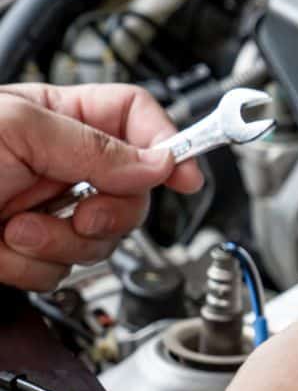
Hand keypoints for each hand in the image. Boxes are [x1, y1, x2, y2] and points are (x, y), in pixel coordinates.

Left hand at [0, 83, 202, 289]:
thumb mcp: (17, 129)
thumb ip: (93, 145)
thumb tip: (159, 162)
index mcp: (58, 119)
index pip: (136, 118)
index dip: (168, 143)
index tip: (185, 175)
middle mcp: (60, 164)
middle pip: (134, 191)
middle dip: (112, 212)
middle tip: (85, 215)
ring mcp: (48, 210)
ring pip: (104, 239)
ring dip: (62, 243)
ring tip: (18, 229)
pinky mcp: (30, 252)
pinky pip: (62, 272)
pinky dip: (32, 268)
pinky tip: (3, 248)